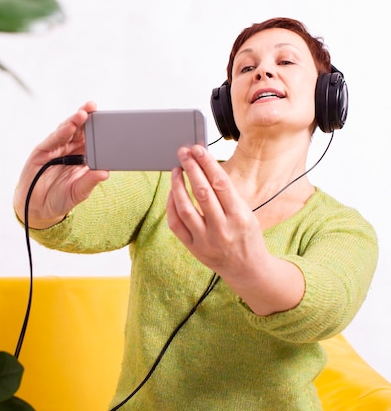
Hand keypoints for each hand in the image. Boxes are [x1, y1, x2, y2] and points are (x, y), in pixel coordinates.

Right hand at [13, 101, 108, 229]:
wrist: (38, 208)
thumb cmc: (60, 198)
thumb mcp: (78, 192)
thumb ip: (90, 181)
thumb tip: (105, 173)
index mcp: (82, 157)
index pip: (92, 138)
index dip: (99, 128)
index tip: (109, 118)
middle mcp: (69, 149)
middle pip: (79, 130)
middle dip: (86, 117)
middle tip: (94, 106)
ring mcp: (55, 149)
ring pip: (66, 131)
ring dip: (74, 121)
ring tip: (82, 114)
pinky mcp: (42, 151)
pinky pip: (52, 140)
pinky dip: (60, 132)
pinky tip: (68, 126)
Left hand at [166, 145, 303, 314]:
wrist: (247, 269)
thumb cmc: (247, 236)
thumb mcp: (247, 214)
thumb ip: (228, 195)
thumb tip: (206, 167)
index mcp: (240, 217)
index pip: (221, 184)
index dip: (207, 163)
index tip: (198, 149)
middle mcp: (222, 229)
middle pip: (202, 193)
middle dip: (191, 169)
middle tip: (183, 152)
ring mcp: (206, 240)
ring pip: (185, 208)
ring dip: (177, 186)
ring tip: (176, 170)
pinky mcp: (193, 248)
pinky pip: (176, 224)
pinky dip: (171, 206)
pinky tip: (172, 192)